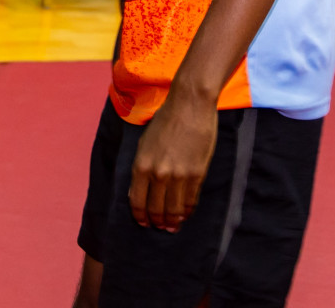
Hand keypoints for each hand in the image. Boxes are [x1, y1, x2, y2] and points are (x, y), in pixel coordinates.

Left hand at [127, 92, 217, 232]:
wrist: (190, 106)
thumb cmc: (165, 121)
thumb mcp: (144, 143)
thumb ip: (142, 168)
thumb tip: (139, 191)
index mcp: (141, 165)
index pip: (137, 201)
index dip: (140, 216)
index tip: (143, 223)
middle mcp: (158, 174)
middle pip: (156, 209)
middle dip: (157, 222)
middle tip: (160, 227)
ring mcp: (179, 176)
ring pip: (174, 210)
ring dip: (172, 222)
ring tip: (172, 227)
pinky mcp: (197, 174)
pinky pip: (190, 201)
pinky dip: (186, 211)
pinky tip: (184, 215)